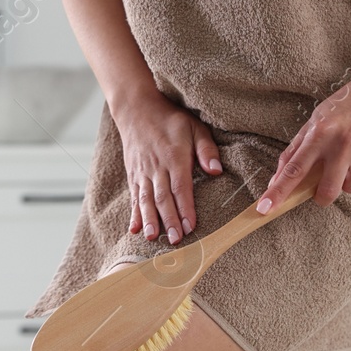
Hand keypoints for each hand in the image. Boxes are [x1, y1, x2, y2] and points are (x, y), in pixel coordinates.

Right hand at [112, 91, 223, 244]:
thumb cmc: (170, 119)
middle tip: (175, 240)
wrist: (136, 109)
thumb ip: (206, 148)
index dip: (185, 208)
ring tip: (152, 237)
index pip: (181, 186)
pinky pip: (133, 197)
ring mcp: (142, 172)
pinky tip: (134, 229)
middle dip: (169, 220)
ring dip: (149, 220)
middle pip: (162, 197)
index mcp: (174, 157)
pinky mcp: (133, 175)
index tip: (191, 226)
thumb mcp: (194, 126)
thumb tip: (216, 170)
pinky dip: (133, 214)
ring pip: (145, 199)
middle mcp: (156, 167)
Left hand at [257, 74, 350, 214]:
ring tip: (348, 160)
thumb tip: (277, 178)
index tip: (263, 209)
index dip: (278, 191)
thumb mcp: (315, 121)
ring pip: (349, 188)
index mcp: (319, 133)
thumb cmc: (344, 106)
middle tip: (321, 190)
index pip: (293, 169)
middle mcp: (341, 143)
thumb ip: (296, 150)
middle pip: (325, 191)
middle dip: (321, 197)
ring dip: (344, 182)